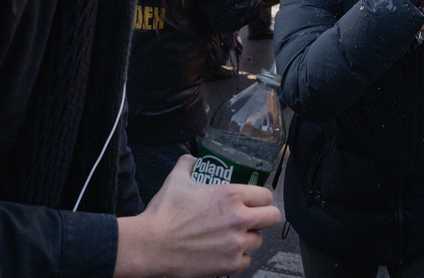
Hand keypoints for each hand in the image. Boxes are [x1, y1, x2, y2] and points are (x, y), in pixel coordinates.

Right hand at [114, 155, 280, 276]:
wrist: (150, 245)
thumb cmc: (164, 213)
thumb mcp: (177, 180)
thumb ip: (188, 164)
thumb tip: (192, 159)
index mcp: (232, 195)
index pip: (267, 195)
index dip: (260, 198)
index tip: (253, 202)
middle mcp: (239, 218)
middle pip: (273, 217)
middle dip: (264, 217)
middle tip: (252, 219)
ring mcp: (236, 243)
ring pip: (258, 240)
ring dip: (248, 238)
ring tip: (232, 236)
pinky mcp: (229, 264)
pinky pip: (246, 261)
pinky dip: (237, 258)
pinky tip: (224, 252)